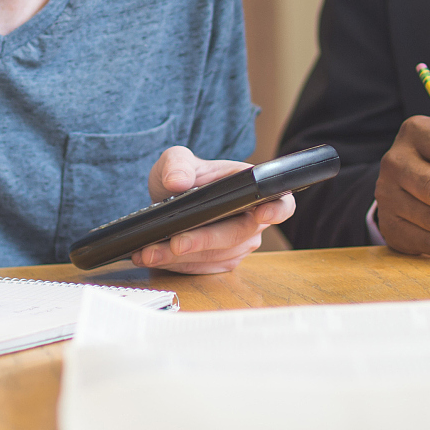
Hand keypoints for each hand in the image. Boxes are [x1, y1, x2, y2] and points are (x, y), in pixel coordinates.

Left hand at [131, 146, 294, 271]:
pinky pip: (201, 268)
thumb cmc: (183, 176)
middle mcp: (252, 221)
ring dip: (181, 257)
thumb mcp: (176, 160)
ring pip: (215, 256)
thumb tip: (178, 181)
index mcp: (253, 190)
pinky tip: (152, 256)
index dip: (277, 209)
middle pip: (238, 235)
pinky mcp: (219, 263)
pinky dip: (174, 265)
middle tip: (177, 242)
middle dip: (204, 240)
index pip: (280, 202)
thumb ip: (178, 164)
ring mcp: (237, 245)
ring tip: (150, 251)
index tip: (263, 214)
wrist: (168, 199)